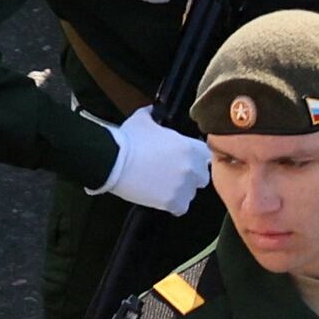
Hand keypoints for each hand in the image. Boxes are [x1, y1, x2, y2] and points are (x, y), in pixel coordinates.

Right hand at [95, 103, 210, 212]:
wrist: (113, 160)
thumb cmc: (128, 139)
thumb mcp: (143, 120)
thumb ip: (153, 115)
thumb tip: (153, 110)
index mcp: (190, 147)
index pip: (205, 156)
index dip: (195, 158)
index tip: (183, 160)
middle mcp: (192, 168)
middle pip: (201, 176)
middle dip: (190, 176)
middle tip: (172, 173)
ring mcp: (183, 186)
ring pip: (191, 193)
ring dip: (180, 190)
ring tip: (162, 185)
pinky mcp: (173, 202)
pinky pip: (180, 208)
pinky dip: (173, 205)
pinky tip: (161, 199)